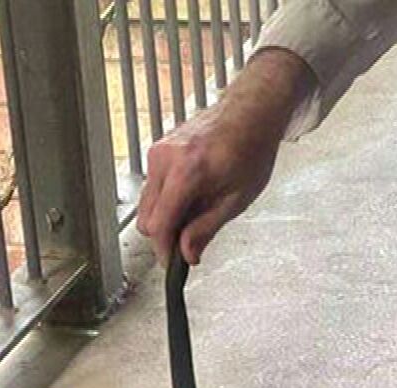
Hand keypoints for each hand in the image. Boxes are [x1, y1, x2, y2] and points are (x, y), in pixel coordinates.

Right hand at [135, 48, 313, 265]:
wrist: (249, 114)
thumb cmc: (250, 150)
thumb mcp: (236, 200)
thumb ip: (206, 229)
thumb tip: (187, 254)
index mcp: (186, 173)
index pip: (159, 225)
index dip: (164, 249)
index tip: (172, 262)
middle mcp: (165, 160)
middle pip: (146, 218)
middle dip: (165, 234)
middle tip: (191, 239)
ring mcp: (158, 151)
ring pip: (146, 203)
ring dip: (166, 216)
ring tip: (198, 210)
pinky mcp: (157, 149)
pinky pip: (153, 186)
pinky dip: (167, 198)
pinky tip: (192, 194)